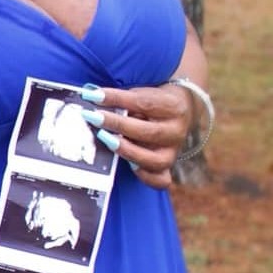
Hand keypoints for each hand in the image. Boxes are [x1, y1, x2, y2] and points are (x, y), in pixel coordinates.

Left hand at [79, 82, 193, 188]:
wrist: (181, 110)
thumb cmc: (153, 100)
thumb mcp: (142, 92)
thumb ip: (120, 97)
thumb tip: (90, 95)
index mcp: (173, 106)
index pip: (144, 103)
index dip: (116, 98)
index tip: (92, 95)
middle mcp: (176, 131)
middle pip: (147, 132)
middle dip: (116, 124)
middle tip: (93, 117)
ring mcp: (173, 152)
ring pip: (153, 159)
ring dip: (126, 150)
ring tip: (104, 138)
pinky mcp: (168, 167)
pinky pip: (160, 179)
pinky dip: (145, 176)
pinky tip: (129, 166)